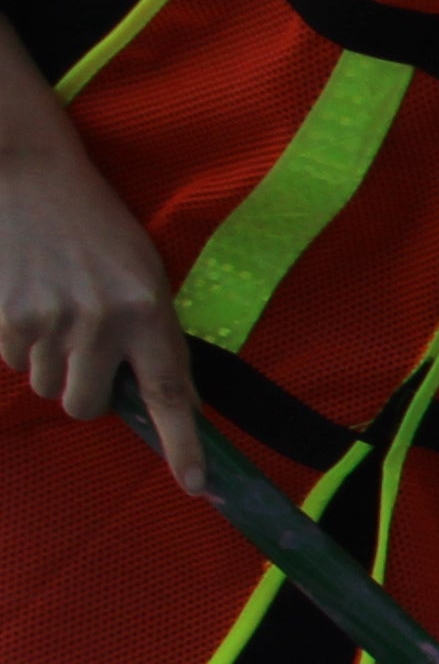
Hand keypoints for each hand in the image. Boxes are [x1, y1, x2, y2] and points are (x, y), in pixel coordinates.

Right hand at [3, 129, 201, 490]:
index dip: (182, 445)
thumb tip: (170, 403)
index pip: (170, 394)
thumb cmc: (97, 230)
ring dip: (52, 364)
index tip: (196, 486)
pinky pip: (13, 363)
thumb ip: (155, 338)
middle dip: (85, 390)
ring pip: (49, 387)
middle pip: (87, 406)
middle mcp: (102, 322)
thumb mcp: (146, 276)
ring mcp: (51, 321)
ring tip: (57, 310)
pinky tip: (29, 301)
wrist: (31, 177)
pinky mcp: (8, 318)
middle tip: (86, 348)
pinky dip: (19, 344)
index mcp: (148, 311)